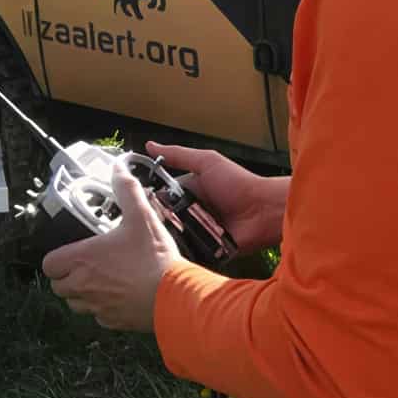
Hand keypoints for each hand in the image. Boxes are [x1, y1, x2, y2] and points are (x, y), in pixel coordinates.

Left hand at [41, 158, 187, 331]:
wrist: (176, 296)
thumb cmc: (154, 258)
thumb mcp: (141, 216)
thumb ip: (126, 190)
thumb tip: (118, 169)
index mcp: (83, 259)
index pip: (49, 265)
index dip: (57, 259)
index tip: (72, 253)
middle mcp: (84, 286)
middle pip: (58, 287)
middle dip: (67, 277)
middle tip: (87, 265)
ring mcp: (98, 307)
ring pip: (76, 304)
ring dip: (83, 294)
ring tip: (103, 280)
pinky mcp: (114, 323)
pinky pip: (98, 317)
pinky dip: (103, 309)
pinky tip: (121, 296)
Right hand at [146, 141, 286, 253]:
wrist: (264, 211)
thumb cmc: (239, 183)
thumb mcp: (207, 162)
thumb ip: (179, 156)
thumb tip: (149, 146)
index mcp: (191, 191)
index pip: (162, 196)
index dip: (149, 198)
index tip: (134, 200)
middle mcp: (193, 211)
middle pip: (165, 217)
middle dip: (157, 219)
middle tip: (145, 221)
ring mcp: (200, 231)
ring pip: (174, 235)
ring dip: (168, 234)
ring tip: (156, 236)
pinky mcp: (208, 249)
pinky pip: (189, 251)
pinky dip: (183, 250)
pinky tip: (171, 249)